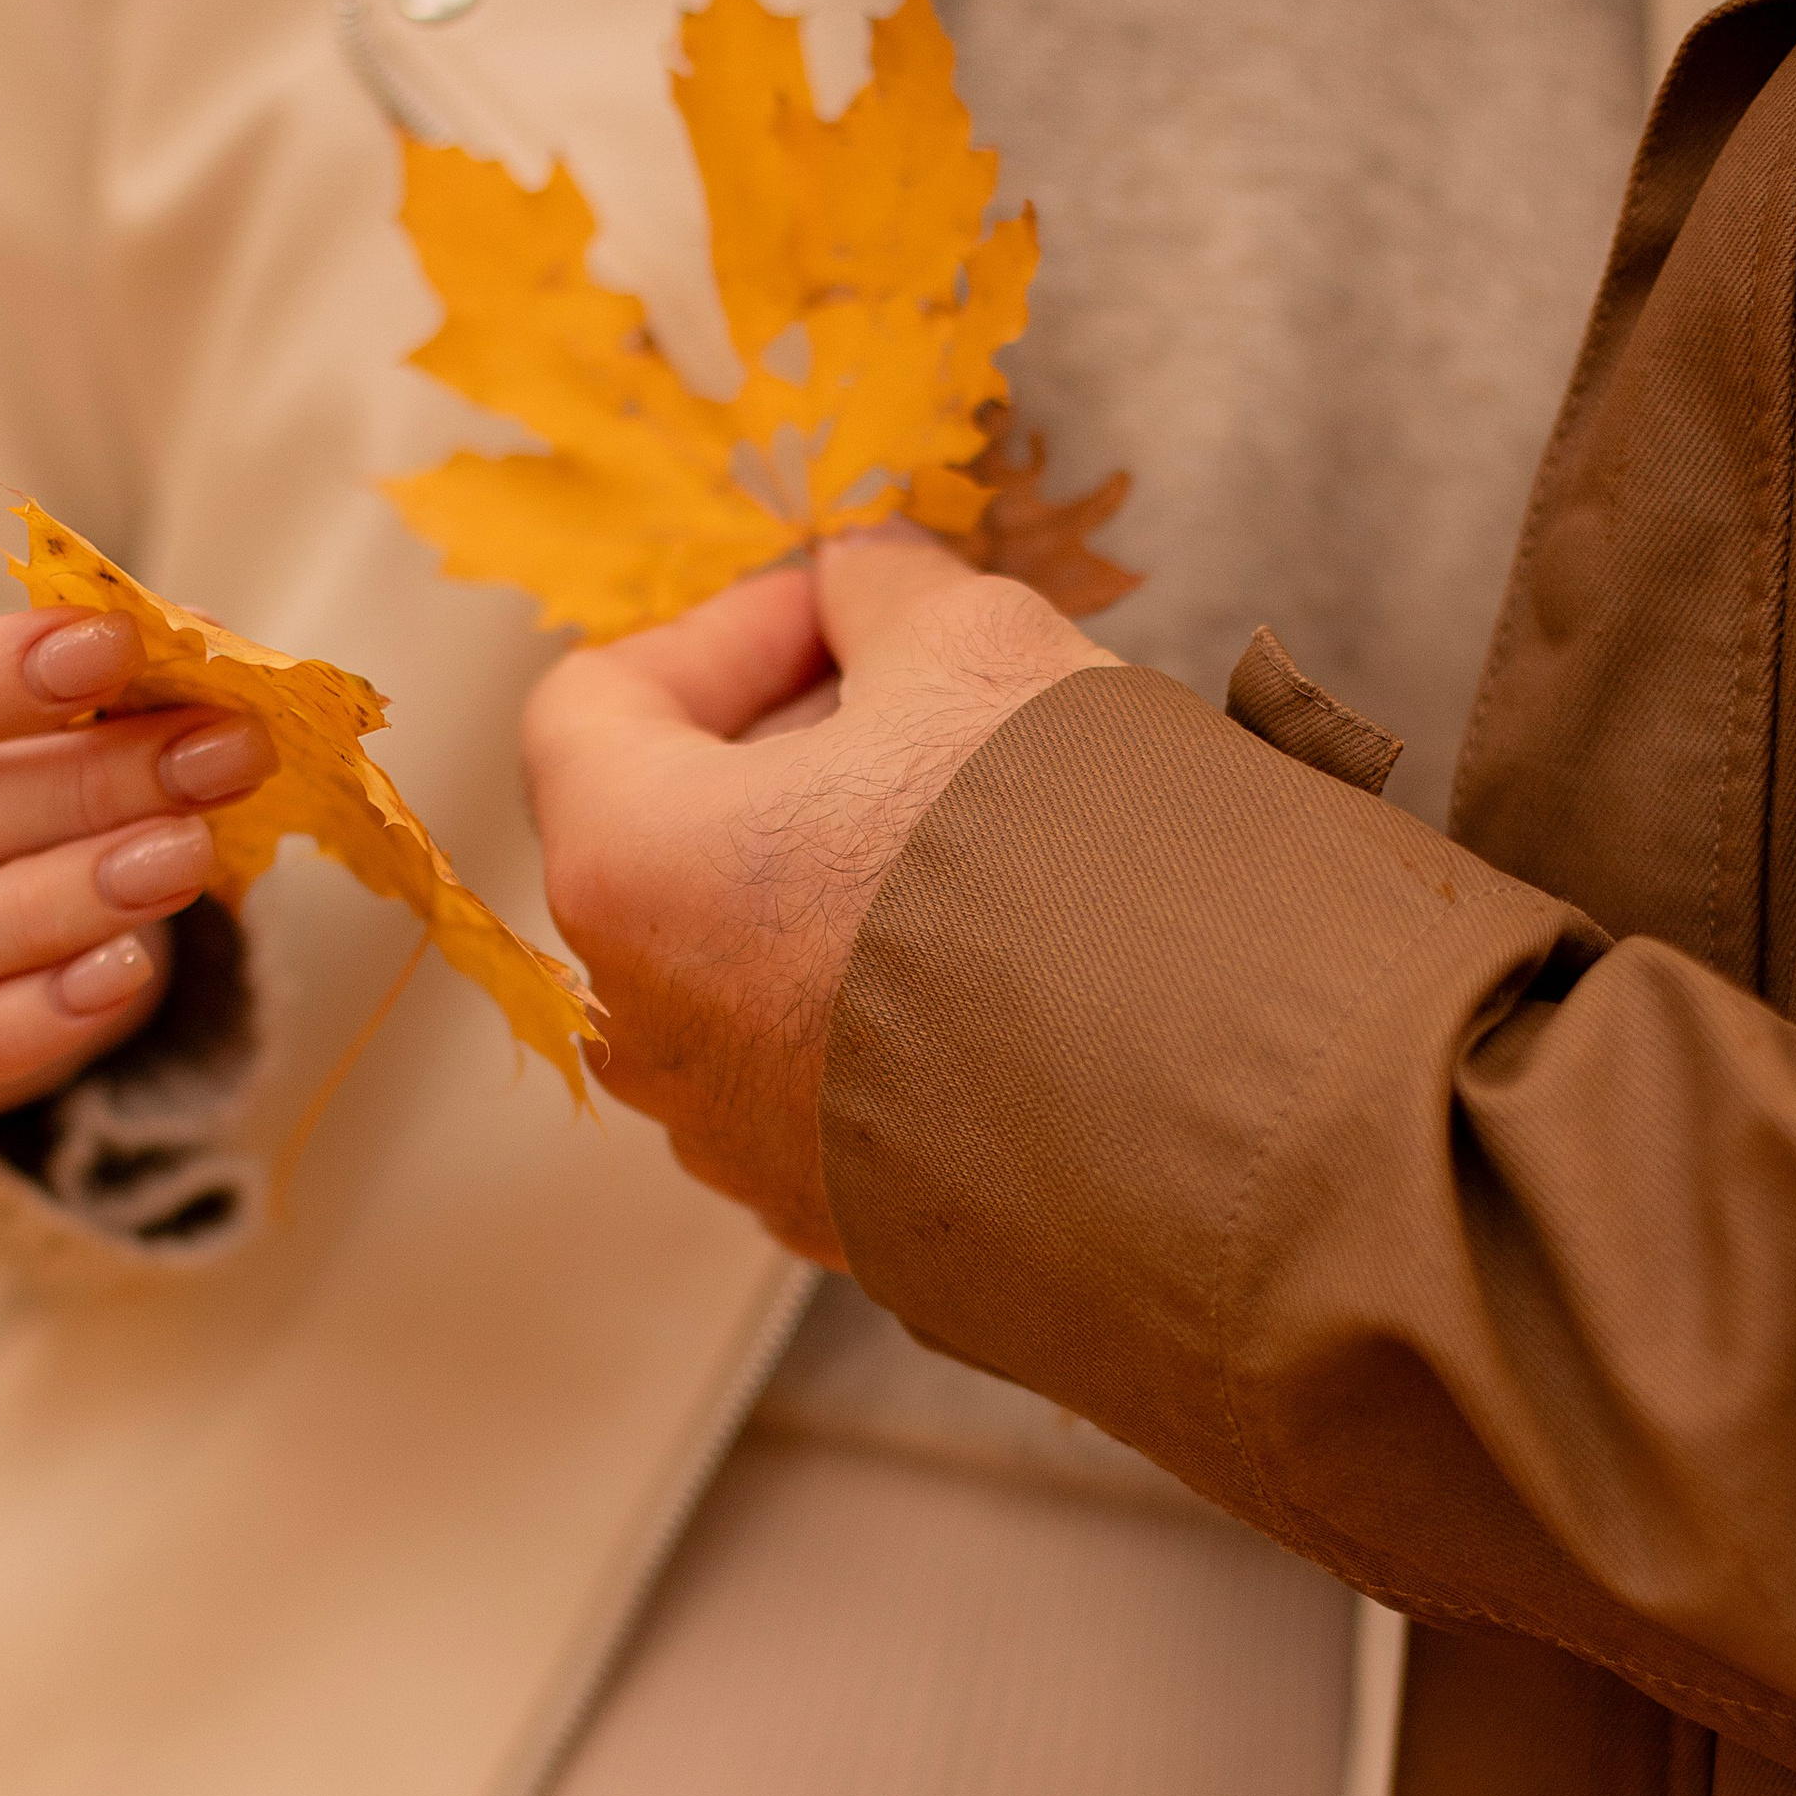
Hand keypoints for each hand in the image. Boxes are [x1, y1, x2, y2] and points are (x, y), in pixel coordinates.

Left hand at [523, 530, 1108, 1261]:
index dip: (725, 630)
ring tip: (992, 840)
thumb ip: (891, 591)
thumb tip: (869, 581)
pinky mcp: (838, 1214)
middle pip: (678, 839)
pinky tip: (1023, 965)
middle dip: (798, 753)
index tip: (841, 613)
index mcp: (629, 870)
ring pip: (759, 965)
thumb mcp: (978, 648)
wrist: (1199, 1107)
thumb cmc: (1059, 867)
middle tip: (933, 707)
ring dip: (850, 882)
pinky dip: (899, 1005)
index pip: (596, 703)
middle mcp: (649, 1030)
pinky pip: (839, 1074)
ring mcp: (738, 1141)